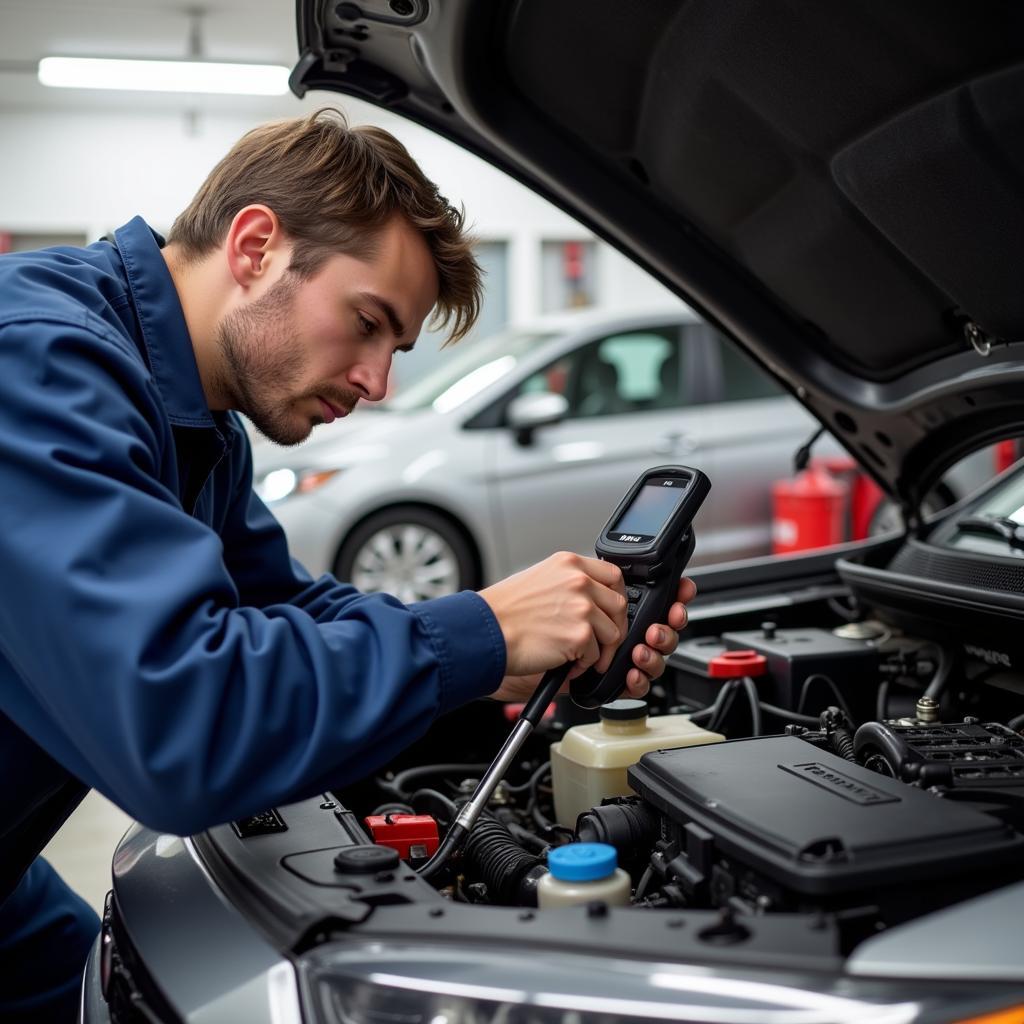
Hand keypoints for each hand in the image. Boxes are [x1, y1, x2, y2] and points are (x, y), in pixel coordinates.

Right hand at [489, 575, 696, 700]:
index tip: (612, 611)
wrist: (486, 631)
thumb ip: (568, 584)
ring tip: (579, 657)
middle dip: (613, 628)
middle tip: (601, 643)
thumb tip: (590, 599)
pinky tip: (566, 663)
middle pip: (619, 605)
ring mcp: (582, 608)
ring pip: (612, 633)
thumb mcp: (540, 579)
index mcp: (569, 564)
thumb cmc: (503, 611)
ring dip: (599, 651)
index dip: (617, 596)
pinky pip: (596, 655)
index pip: (613, 574)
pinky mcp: (580, 635)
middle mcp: (579, 581)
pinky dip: (584, 665)